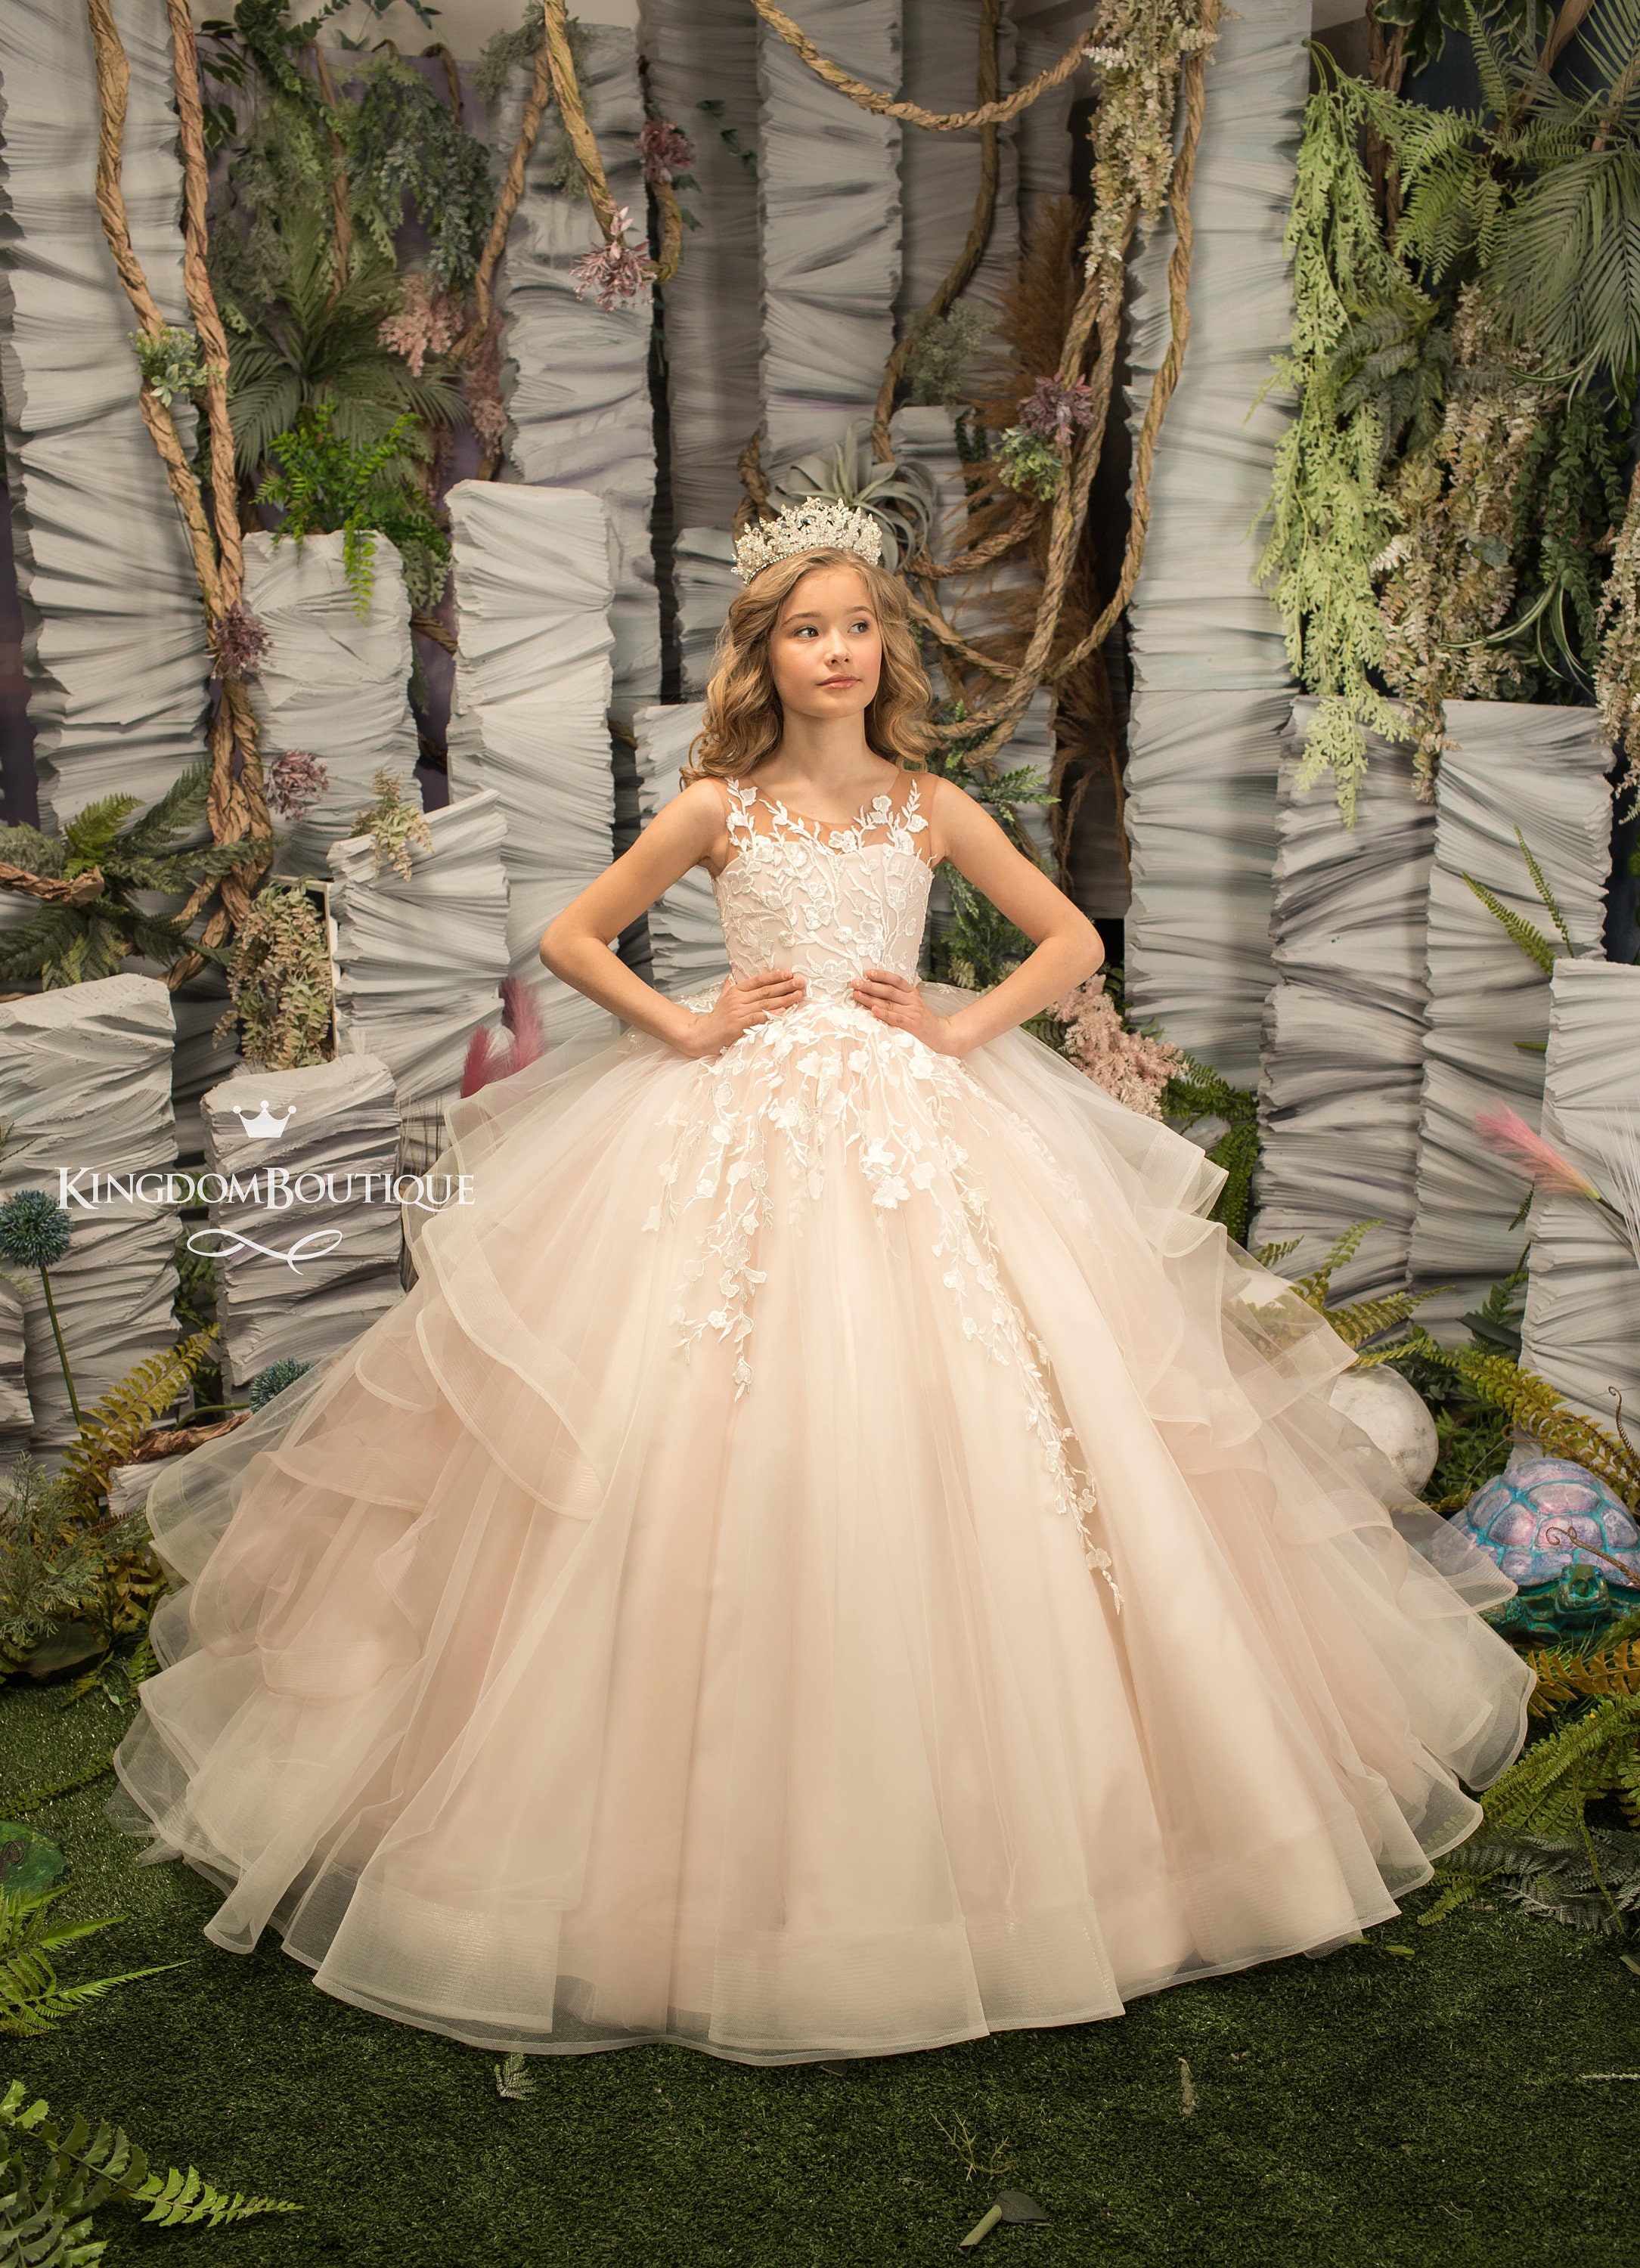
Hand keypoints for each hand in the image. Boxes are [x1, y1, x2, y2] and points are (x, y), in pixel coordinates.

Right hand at [672, 968, 806, 1057]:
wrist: (701, 1036)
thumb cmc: (715, 1019)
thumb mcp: (721, 999)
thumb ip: (728, 987)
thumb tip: (730, 976)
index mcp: (735, 990)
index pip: (758, 980)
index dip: (774, 976)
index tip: (789, 973)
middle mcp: (737, 999)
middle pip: (765, 990)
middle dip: (785, 986)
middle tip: (800, 981)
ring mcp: (738, 1011)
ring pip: (765, 1003)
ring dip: (784, 999)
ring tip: (798, 994)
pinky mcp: (739, 1025)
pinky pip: (758, 1017)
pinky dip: (771, 1014)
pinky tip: (783, 1011)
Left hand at [850, 968, 969, 1055]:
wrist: (941, 1035)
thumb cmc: (922, 1020)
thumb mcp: (914, 1003)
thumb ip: (901, 994)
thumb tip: (880, 984)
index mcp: (912, 993)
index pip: (896, 980)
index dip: (882, 975)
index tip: (867, 972)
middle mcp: (912, 1000)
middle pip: (888, 991)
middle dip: (870, 986)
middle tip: (854, 983)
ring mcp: (913, 1013)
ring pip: (889, 1003)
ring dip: (870, 999)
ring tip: (856, 994)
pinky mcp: (912, 1026)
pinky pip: (896, 1018)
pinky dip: (884, 1014)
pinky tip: (873, 1010)